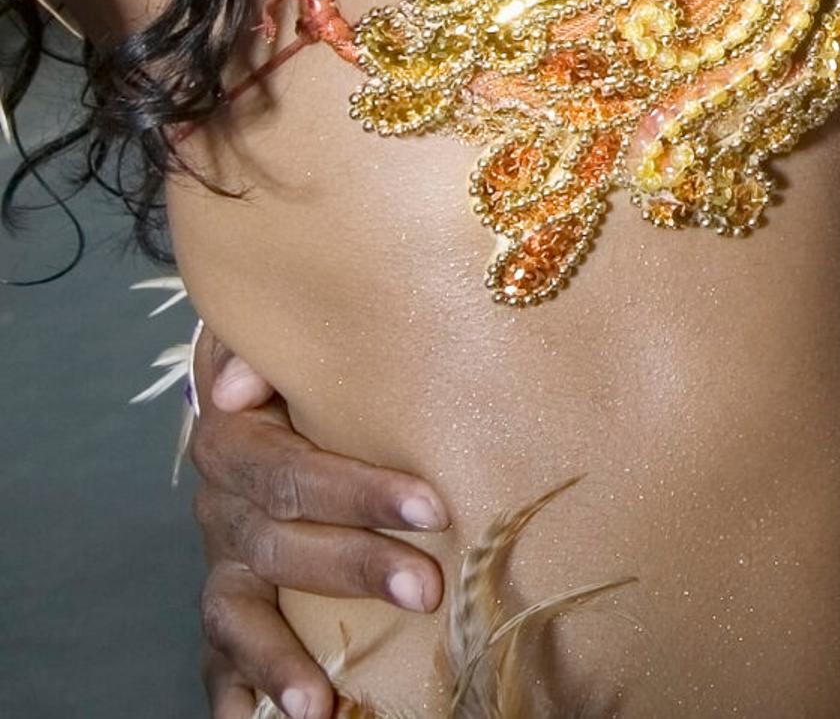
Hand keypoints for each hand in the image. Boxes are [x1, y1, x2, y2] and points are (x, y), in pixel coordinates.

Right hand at [190, 327, 448, 718]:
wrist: (268, 390)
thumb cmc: (311, 370)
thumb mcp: (296, 345)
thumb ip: (271, 348)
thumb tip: (240, 383)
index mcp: (237, 441)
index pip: (291, 471)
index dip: (357, 492)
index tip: (431, 508)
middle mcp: (223, 508)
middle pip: (280, 546)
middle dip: (355, 568)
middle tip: (427, 588)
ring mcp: (223, 565)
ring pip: (238, 615)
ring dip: (278, 659)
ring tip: (319, 702)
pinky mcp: (229, 608)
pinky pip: (220, 660)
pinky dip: (236, 696)